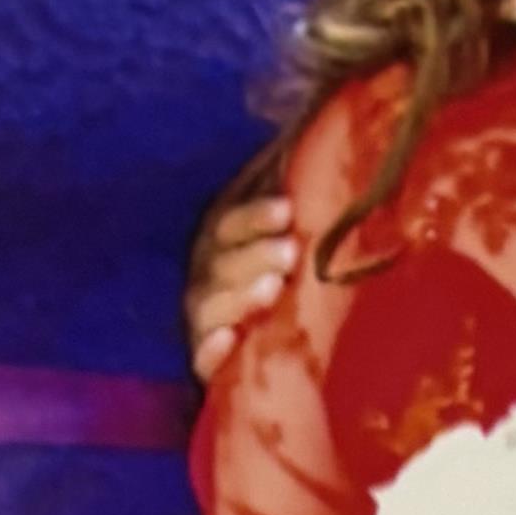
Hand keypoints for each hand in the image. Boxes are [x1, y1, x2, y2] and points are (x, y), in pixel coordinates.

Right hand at [187, 171, 303, 384]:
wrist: (260, 352)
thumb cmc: (277, 283)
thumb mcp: (282, 246)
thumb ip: (288, 213)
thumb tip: (314, 153)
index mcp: (222, 244)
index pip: (232, 223)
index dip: (256, 216)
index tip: (287, 210)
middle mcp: (207, 277)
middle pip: (223, 262)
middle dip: (256, 255)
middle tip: (291, 252)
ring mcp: (202, 319)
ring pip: (211, 306)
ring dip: (240, 297)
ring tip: (273, 289)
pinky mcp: (204, 361)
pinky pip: (200, 358)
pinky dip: (211, 351)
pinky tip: (229, 339)